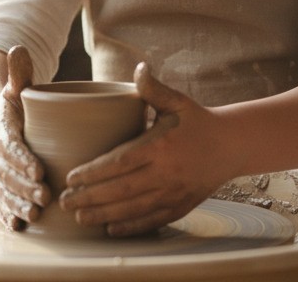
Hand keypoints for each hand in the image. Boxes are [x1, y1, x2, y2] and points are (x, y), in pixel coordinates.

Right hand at [0, 46, 48, 230]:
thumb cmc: (12, 104)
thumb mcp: (15, 88)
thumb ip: (19, 73)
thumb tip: (18, 48)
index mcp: (1, 128)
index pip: (10, 145)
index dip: (22, 159)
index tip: (38, 170)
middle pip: (9, 174)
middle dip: (25, 187)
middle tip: (45, 197)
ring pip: (4, 191)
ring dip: (18, 204)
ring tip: (36, 214)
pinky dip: (7, 214)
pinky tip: (18, 226)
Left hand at [58, 63, 242, 235]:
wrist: (233, 145)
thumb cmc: (198, 120)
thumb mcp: (177, 101)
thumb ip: (153, 88)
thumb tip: (139, 67)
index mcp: (160, 145)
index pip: (120, 162)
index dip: (94, 172)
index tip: (71, 177)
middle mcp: (166, 172)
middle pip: (121, 190)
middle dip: (90, 198)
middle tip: (64, 201)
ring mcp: (175, 192)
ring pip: (134, 208)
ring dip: (104, 216)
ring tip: (79, 218)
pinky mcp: (182, 205)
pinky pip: (153, 220)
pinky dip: (132, 227)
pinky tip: (111, 230)